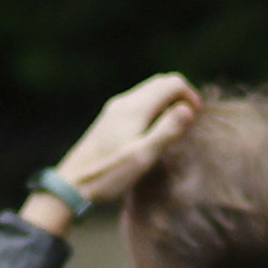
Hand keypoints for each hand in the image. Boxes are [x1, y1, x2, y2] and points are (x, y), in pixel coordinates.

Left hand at [50, 72, 204, 208]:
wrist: (72, 184)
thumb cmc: (108, 174)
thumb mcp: (142, 156)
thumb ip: (166, 131)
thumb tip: (188, 108)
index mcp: (135, 107)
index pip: (171, 83)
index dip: (190, 95)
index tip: (196, 118)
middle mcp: (124, 102)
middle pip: (160, 83)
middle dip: (180, 95)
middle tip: (190, 121)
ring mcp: (115, 109)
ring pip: (149, 92)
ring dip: (167, 102)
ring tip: (175, 127)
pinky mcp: (110, 119)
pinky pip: (139, 103)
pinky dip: (154, 108)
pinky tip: (154, 131)